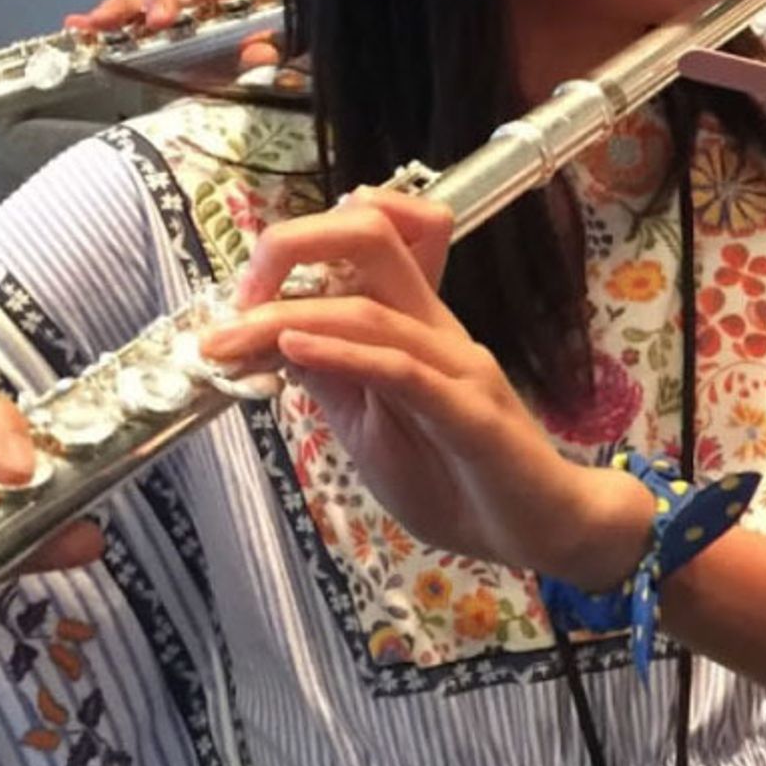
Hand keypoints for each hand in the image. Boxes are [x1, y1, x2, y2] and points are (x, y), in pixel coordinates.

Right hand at [65, 0, 283, 70]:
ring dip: (127, 2)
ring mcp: (178, 3)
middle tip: (163, 17)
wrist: (255, 91)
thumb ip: (270, 55)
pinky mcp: (153, 25)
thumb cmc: (268, 62)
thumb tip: (260, 52)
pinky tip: (81, 25)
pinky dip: (102, 20)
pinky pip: (124, 15)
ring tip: (106, 21)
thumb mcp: (278, 62)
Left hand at [196, 191, 643, 589]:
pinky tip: (293, 351)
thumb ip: (330, 381)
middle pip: (372, 235)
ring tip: (225, 343)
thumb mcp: (369, 428)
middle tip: (235, 299)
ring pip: (369, 308)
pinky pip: (403, 369)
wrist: (540, 530)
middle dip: (291, 244)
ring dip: (284, 317)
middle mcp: (438, 327)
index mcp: (415, 323)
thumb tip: (271, 343)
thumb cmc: (459, 480)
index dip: (301, 242)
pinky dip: (343, 353)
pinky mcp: (472, 413)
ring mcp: (459, 365)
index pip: (374, 237)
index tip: (240, 295)